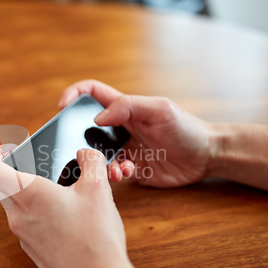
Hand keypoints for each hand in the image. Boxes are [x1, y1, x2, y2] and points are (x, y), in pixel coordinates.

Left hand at [0, 148, 170, 267]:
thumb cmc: (95, 239)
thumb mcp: (98, 189)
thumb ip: (91, 163)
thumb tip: (86, 154)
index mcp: (28, 194)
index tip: (8, 149)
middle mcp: (18, 216)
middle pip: (1, 186)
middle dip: (14, 173)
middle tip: (36, 168)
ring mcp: (23, 235)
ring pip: (15, 206)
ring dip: (29, 194)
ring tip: (57, 191)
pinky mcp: (33, 250)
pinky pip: (27, 224)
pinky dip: (38, 214)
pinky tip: (65, 217)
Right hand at [60, 80, 213, 187]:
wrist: (206, 157)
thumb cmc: (186, 127)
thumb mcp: (160, 109)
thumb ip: (128, 107)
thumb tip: (97, 118)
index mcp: (124, 108)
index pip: (92, 93)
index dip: (74, 94)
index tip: (62, 105)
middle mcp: (119, 128)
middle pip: (85, 127)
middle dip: (75, 136)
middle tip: (73, 147)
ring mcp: (122, 149)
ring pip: (95, 154)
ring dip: (97, 161)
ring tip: (114, 167)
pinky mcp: (128, 168)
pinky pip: (109, 172)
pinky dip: (112, 174)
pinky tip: (127, 172)